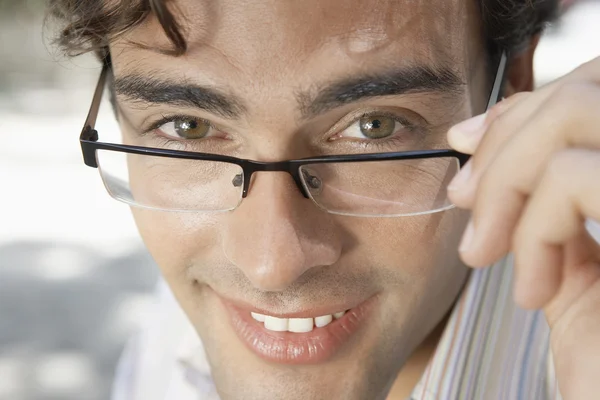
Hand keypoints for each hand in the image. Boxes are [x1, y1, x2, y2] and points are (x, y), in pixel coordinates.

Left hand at [447, 56, 599, 399]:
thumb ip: (538, 208)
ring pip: (577, 114)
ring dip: (506, 183)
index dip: (522, 110)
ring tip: (486, 252)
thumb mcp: (570, 271)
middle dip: (504, 140)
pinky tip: (533, 291)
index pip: (591, 90)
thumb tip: (477, 145)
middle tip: (463, 198)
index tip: (465, 146)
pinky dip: (532, 230)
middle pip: (585, 91)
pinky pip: (576, 179)